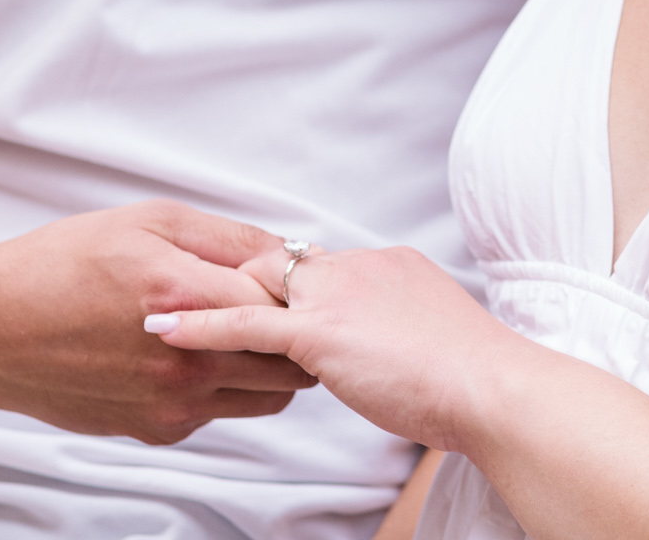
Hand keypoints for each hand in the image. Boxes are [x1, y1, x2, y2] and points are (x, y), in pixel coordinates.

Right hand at [0, 202, 315, 443]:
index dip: (298, 286)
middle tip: (276, 302)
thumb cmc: (62, 263)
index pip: (285, 304)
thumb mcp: (150, 221)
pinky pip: (220, 413)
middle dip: (293, 331)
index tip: (296, 272)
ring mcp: (171, 404)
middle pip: (288, 363)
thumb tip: (287, 252)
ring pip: (264, 397)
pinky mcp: (156, 429)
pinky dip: (224, 385)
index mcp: (186, 297)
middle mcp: (185, 363)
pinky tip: (192, 350)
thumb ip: (228, 239)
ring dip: (266, 363)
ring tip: (238, 325)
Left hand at [147, 244, 524, 452]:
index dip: (285, 282)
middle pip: (280, 262)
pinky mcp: (318, 333)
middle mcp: (356, 267)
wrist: (485, 385)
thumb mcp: (433, 335)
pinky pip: (245, 324)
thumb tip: (388, 348)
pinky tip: (163, 329)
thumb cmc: (470, 375)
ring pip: (258, 283)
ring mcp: (336, 296)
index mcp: (384, 264)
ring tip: (162, 306)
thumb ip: (400, 329)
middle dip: (239, 280)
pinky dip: (199, 325)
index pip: (320, 264)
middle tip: (194, 294)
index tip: (256, 291)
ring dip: (212, 296)